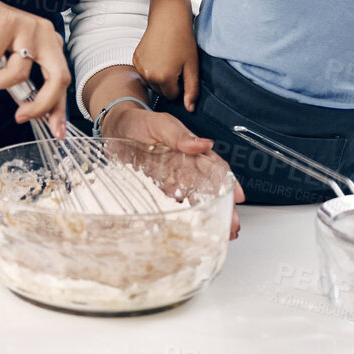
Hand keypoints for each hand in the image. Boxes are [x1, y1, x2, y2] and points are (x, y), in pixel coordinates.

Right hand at [0, 0, 70, 136]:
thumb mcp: (12, 60)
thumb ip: (26, 82)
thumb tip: (33, 113)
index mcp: (50, 43)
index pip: (63, 80)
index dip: (59, 109)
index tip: (55, 131)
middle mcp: (45, 33)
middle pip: (57, 78)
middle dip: (40, 104)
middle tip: (21, 115)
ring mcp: (27, 26)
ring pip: (18, 73)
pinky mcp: (6, 22)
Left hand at [100, 102, 244, 238]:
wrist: (115, 128)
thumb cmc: (140, 121)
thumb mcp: (160, 124)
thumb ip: (179, 135)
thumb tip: (204, 144)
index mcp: (192, 149)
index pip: (215, 167)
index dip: (228, 182)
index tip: (238, 197)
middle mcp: (185, 165)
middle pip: (210, 187)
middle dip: (223, 206)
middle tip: (233, 226)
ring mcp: (173, 177)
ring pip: (196, 197)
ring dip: (208, 213)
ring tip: (220, 232)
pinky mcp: (158, 187)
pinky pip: (174, 202)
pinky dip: (184, 214)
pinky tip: (191, 227)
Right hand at [133, 3, 199, 108]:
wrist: (168, 18)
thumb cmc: (183, 40)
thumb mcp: (192, 66)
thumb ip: (191, 90)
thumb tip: (190, 109)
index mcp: (163, 78)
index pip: (172, 96)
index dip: (180, 86)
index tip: (183, 72)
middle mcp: (148, 75)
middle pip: (161, 91)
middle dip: (169, 83)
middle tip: (177, 65)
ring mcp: (140, 66)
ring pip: (152, 82)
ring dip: (160, 76)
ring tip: (168, 59)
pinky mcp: (135, 59)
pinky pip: (145, 72)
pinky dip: (152, 68)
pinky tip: (159, 55)